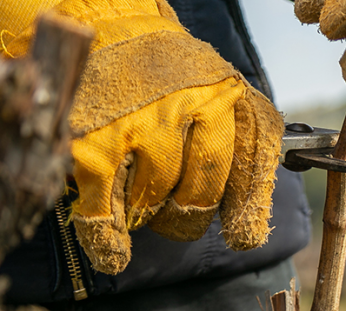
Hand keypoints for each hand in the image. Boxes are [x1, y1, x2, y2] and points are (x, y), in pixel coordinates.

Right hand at [0, 0, 282, 274]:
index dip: (248, 208)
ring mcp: (142, 125)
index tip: (242, 238)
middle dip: (189, 216)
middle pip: (202, 192)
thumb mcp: (216, 89)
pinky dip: (107, 236)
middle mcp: (193, 108)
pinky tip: (112, 252)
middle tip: (178, 219)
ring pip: (155, 200)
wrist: (100, 19)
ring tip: (139, 202)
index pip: (252, 165)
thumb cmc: (165, 67)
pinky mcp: (93, 142)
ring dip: (148, 214)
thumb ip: (238, 143)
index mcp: (230, 97)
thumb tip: (246, 226)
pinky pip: (104, 207)